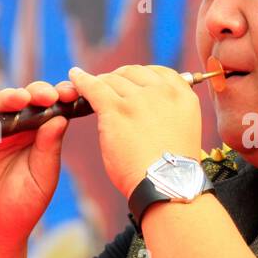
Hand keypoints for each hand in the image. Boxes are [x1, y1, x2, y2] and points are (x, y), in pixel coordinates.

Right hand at [0, 79, 75, 247]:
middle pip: (26, 100)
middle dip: (38, 93)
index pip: (50, 109)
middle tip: (49, 96)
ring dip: (10, 97)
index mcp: (39, 136)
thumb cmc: (23, 206)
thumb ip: (49, 148)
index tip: (70, 94)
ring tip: (21, 99)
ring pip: (0, 105)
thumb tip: (61, 118)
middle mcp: (16, 130)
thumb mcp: (43, 176)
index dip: (60, 97)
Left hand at [67, 65, 202, 199]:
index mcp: (182, 95)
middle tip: (108, 90)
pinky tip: (74, 76)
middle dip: (118, 79)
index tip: (130, 84)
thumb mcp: (183, 130)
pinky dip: (81, 80)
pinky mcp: (116, 108)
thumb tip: (151, 108)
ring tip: (90, 89)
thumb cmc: (172, 168)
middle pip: (133, 72)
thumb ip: (170, 112)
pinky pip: (94, 86)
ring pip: (112, 80)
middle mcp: (163, 91)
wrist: (166, 185)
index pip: (159, 71)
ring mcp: (139, 98)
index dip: (140, 77)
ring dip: (100, 84)